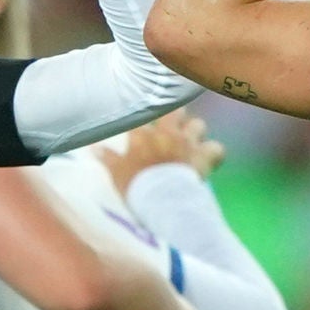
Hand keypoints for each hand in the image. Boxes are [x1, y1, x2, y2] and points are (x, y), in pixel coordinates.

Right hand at [96, 110, 221, 187]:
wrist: (160, 199)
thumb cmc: (135, 187)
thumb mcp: (116, 173)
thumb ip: (107, 158)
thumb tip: (92, 147)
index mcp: (142, 135)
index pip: (143, 115)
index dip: (146, 116)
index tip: (147, 120)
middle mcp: (166, 132)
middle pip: (175, 111)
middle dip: (177, 117)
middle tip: (174, 128)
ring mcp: (187, 142)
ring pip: (198, 125)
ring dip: (196, 133)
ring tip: (193, 143)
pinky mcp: (204, 156)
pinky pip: (217, 149)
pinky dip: (215, 155)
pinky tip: (211, 160)